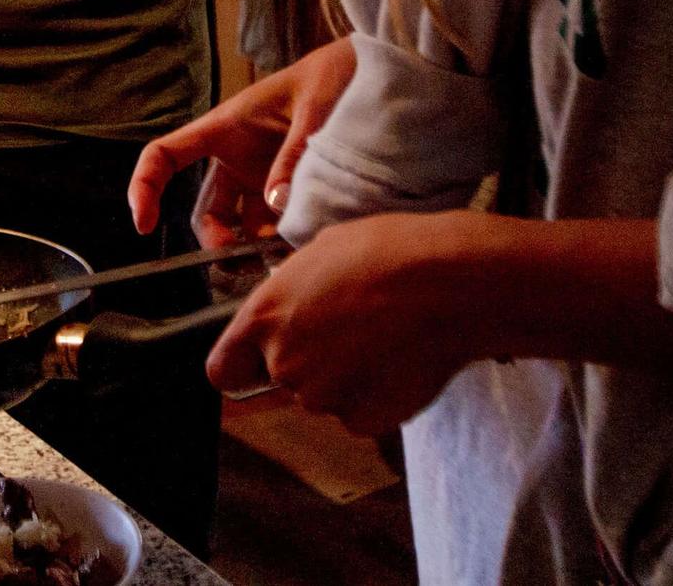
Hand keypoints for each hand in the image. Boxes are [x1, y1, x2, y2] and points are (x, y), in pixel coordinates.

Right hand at [129, 36, 354, 245]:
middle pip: (206, 211)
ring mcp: (259, 178)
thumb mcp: (314, 110)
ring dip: (251, 251)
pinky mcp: (286, 193)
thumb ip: (295, 154)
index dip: (145, 188)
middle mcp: (235, 158)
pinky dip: (281, 245)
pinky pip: (273, 228)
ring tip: (280, 260)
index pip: (164, 156)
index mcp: (224, 128)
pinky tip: (301, 251)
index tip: (144, 225)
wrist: (366, 77)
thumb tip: (276, 205)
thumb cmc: (331, 76)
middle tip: (241, 260)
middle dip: (215, 241)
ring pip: (239, 228)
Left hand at [204, 210, 499, 434]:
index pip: (223, 370)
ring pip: (325, 395)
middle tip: (350, 329)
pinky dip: (377, 396)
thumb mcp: (321, 252)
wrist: (449, 284)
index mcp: (266, 319)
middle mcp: (285, 364)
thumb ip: (292, 291)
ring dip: (345, 377)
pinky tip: (400, 361)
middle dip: (309, 361)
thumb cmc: (388, 253)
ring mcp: (324, 397)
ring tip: (383, 338)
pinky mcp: (364, 420)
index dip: (241, 366)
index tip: (256, 363)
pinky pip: (361, 413)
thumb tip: (293, 303)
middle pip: (283, 379)